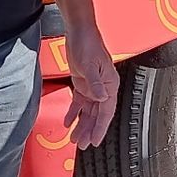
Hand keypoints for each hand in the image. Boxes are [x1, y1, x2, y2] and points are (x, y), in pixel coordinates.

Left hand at [62, 19, 119, 147]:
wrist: (79, 30)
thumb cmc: (87, 44)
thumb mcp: (89, 64)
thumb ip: (95, 82)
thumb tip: (102, 97)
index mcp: (109, 84)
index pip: (106, 111)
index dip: (100, 127)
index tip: (94, 141)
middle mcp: (103, 88)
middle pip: (97, 114)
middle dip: (89, 130)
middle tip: (81, 145)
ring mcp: (93, 86)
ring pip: (88, 111)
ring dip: (81, 125)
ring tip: (73, 139)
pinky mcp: (83, 83)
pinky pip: (79, 103)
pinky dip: (74, 113)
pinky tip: (67, 122)